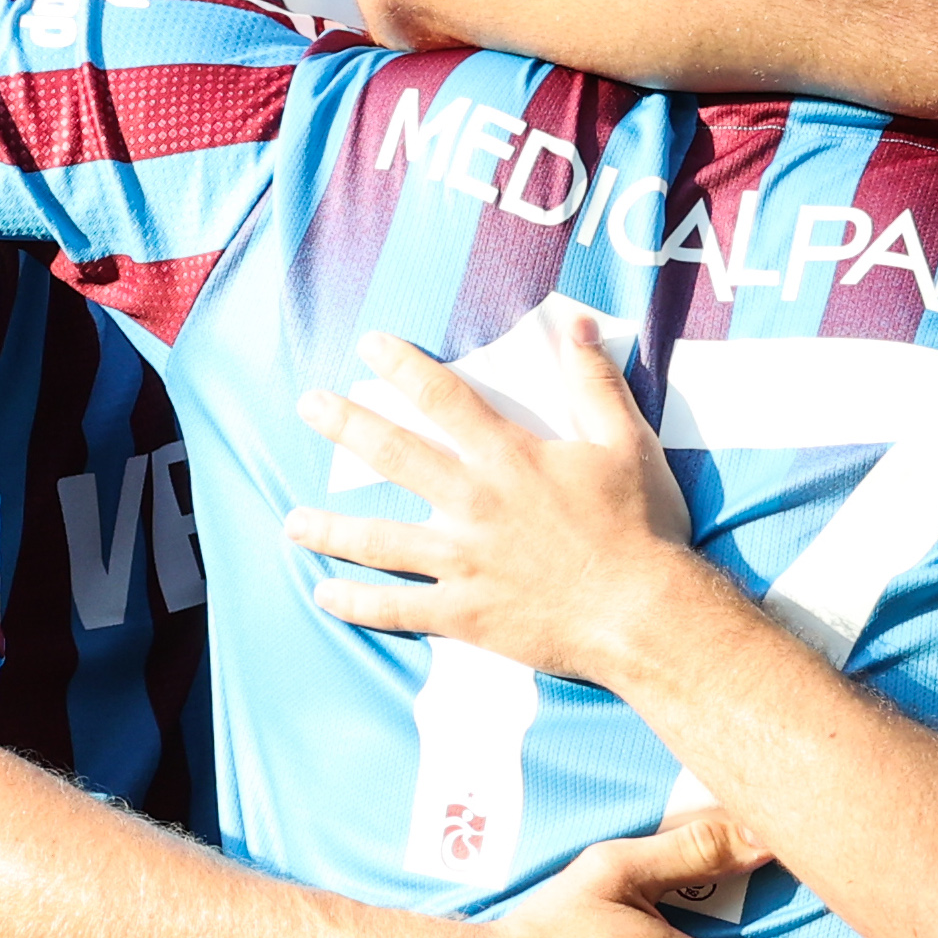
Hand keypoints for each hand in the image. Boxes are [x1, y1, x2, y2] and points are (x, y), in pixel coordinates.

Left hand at [286, 315, 702, 682]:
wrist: (645, 612)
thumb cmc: (641, 526)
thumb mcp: (627, 442)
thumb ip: (594, 383)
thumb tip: (576, 324)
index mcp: (510, 458)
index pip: (444, 399)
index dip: (403, 368)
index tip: (369, 347)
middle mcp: (474, 504)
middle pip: (395, 456)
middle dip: (346, 426)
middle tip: (308, 406)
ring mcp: (463, 562)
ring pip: (380, 541)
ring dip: (331, 529)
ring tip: (291, 522)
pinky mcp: (465, 613)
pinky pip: (399, 609)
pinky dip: (359, 604)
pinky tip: (325, 596)